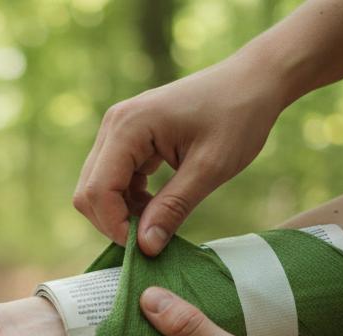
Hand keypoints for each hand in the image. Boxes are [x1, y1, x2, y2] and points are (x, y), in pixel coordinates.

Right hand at [74, 54, 285, 254]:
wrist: (253, 81)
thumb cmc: (238, 117)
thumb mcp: (210, 169)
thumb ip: (173, 208)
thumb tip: (146, 247)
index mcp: (129, 126)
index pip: (98, 190)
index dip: (115, 225)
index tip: (147, 246)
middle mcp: (114, 124)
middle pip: (89, 191)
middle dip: (114, 221)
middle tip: (153, 238)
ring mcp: (118, 129)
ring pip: (98, 187)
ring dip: (122, 212)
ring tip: (160, 220)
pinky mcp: (128, 136)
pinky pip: (113, 178)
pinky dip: (129, 199)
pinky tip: (158, 205)